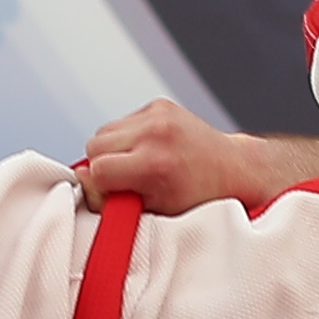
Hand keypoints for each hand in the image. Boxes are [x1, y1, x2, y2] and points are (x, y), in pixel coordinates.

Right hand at [74, 102, 318, 213]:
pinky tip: (148, 152)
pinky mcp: (159, 105)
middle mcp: (156, 132)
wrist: (237, 170)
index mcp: (156, 163)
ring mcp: (158, 114)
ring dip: (112, 152)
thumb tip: (82, 183)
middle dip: (103, 167)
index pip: (96, 170)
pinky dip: (127, 139)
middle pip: (94, 147)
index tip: (114, 198)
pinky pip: (121, 123)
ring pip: (103, 132)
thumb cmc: (201, 200)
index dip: (100, 188)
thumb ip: (116, 202)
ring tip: (138, 168)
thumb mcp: (158, 213)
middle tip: (125, 184)